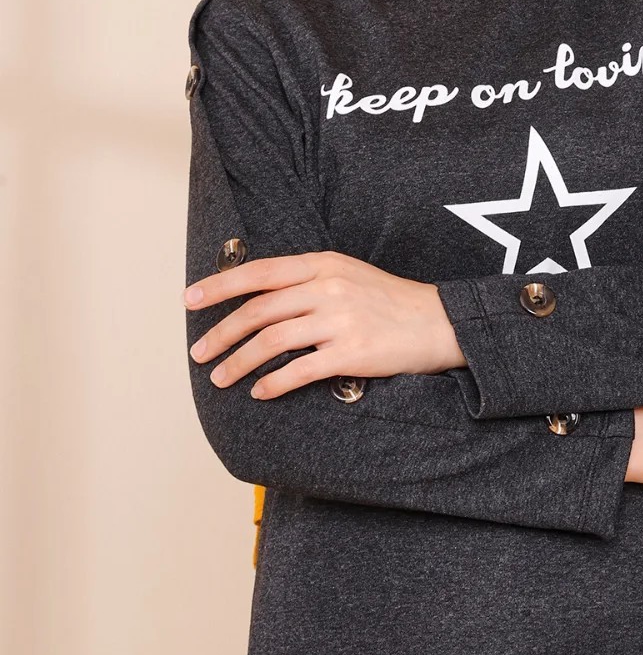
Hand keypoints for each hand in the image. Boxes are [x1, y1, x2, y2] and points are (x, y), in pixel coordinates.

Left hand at [184, 250, 466, 398]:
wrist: (441, 323)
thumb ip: (307, 281)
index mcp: (323, 262)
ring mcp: (340, 319)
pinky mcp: (352, 352)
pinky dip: (272, 383)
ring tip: (221, 378)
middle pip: (258, 310)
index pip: (259, 272)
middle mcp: (328, 287)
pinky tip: (260, 392)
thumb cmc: (391, 301)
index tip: (190, 300)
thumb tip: (259, 299)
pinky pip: (299, 370)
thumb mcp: (348, 275)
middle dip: (221, 333)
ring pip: (271, 341)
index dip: (220, 286)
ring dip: (238, 363)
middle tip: (199, 353)